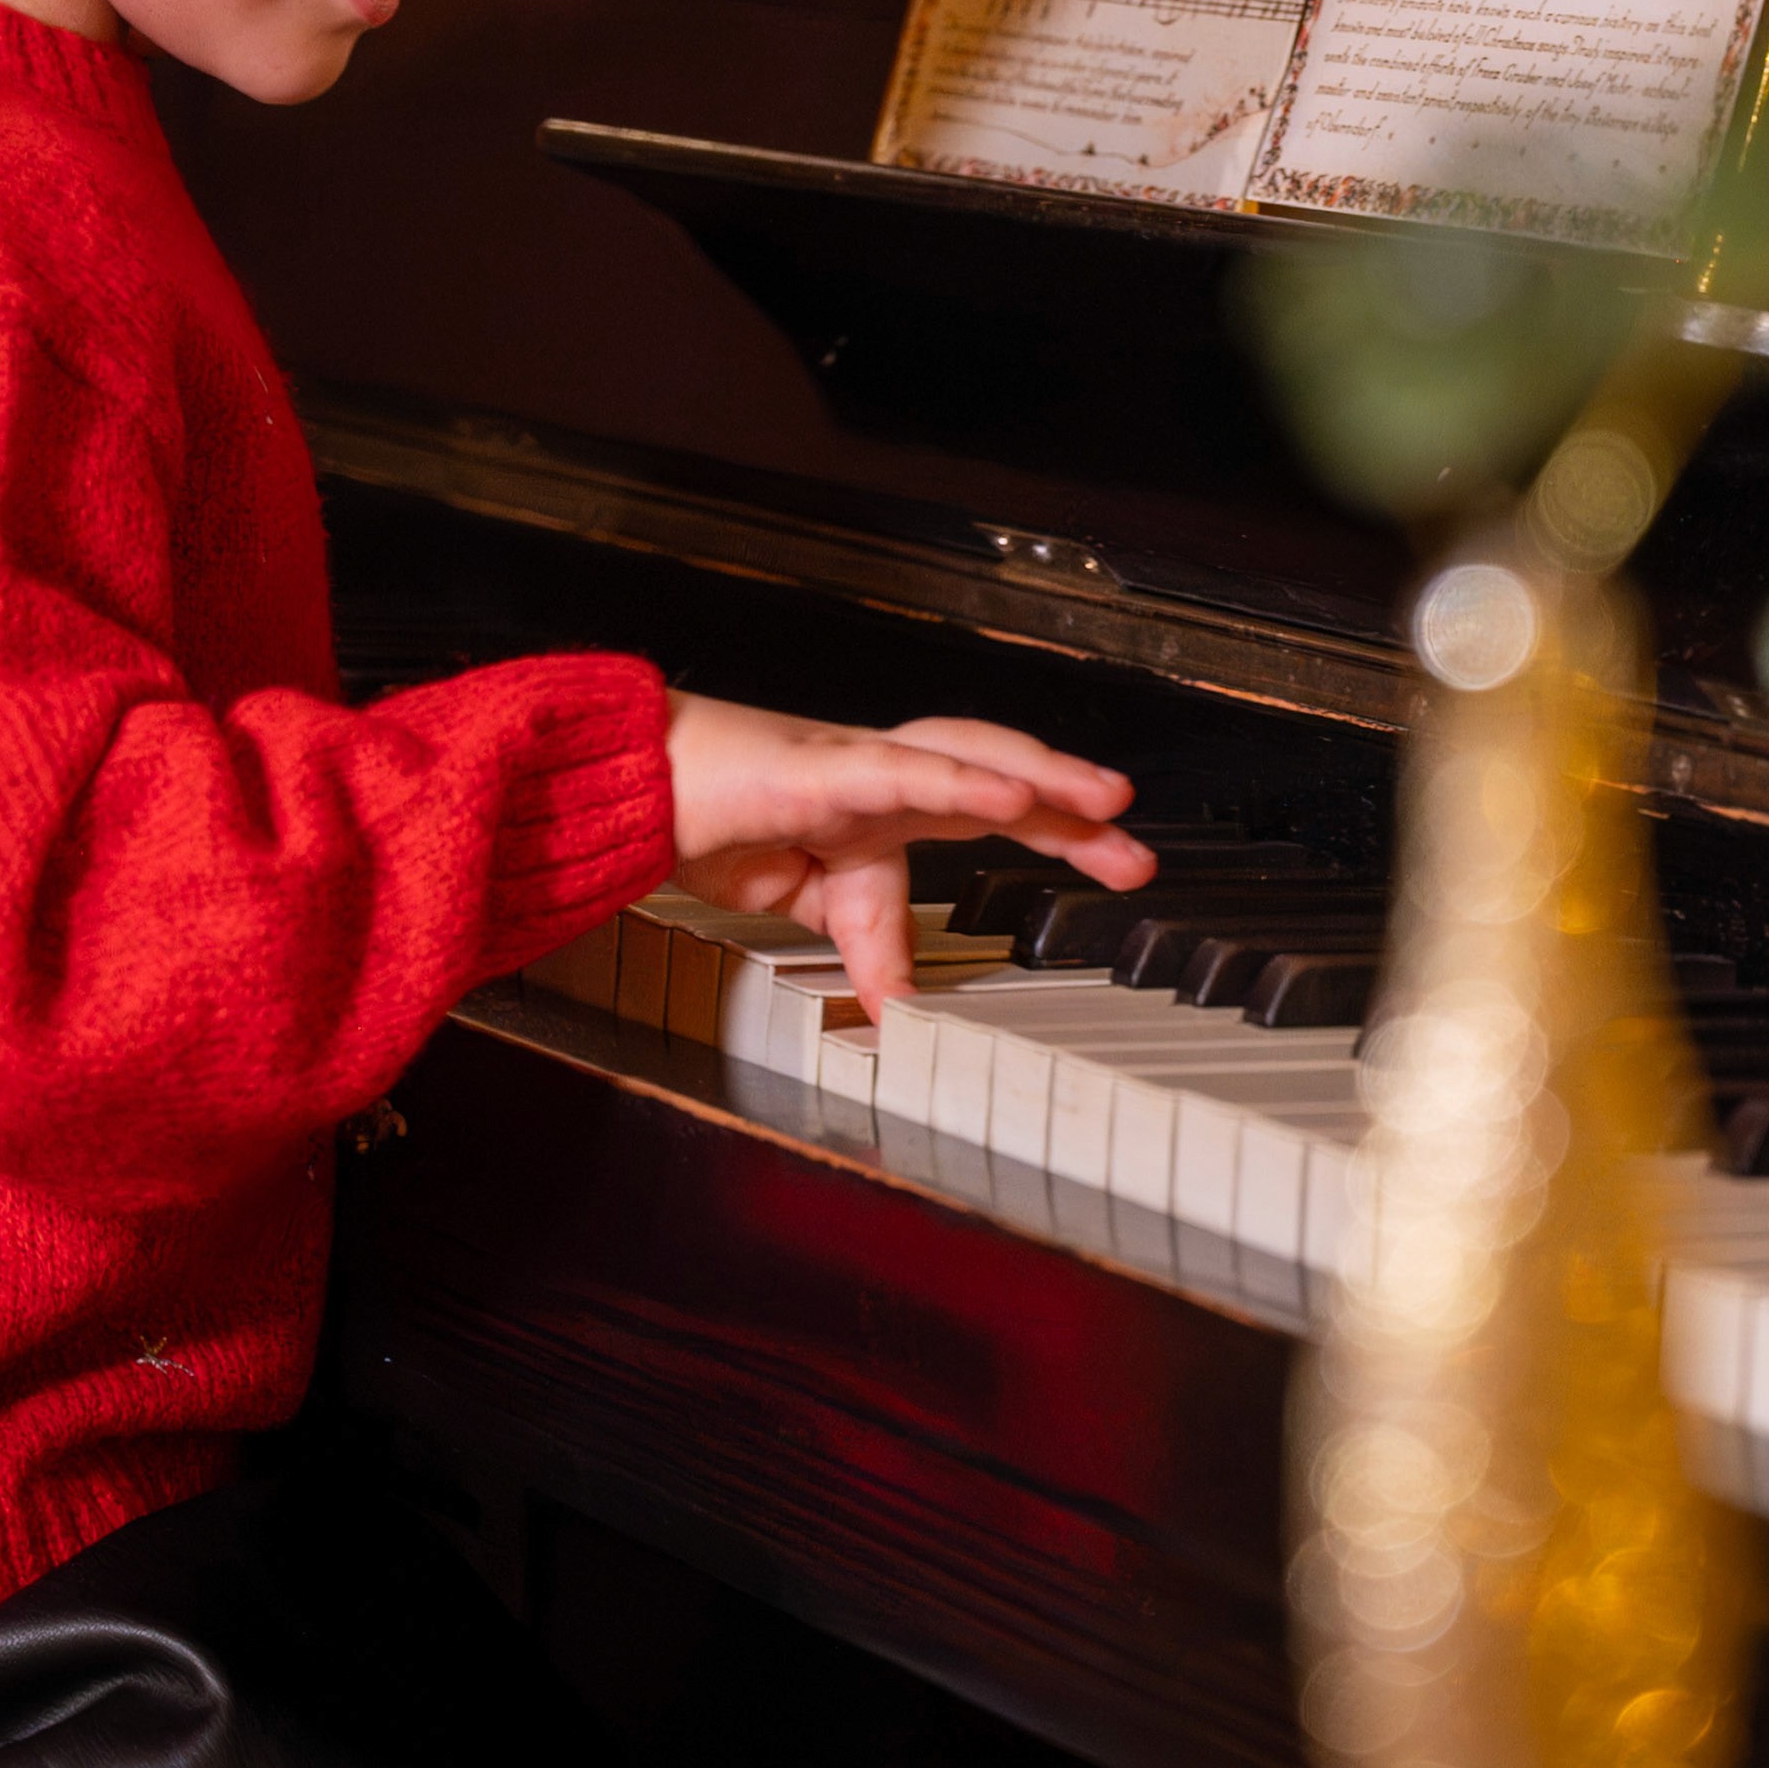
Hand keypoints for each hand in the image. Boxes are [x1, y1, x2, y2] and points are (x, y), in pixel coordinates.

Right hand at [664, 694, 1150, 1008]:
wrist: (628, 800)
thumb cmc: (708, 825)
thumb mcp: (810, 908)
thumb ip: (869, 949)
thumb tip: (908, 1015)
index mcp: (887, 805)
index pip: (995, 808)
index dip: (1065, 832)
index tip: (1126, 864)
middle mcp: (884, 774)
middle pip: (1002, 773)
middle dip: (1078, 807)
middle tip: (1140, 852)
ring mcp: (854, 762)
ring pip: (968, 752)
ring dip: (1043, 774)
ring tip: (1107, 799)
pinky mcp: (817, 766)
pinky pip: (900, 768)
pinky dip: (960, 780)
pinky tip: (1011, 796)